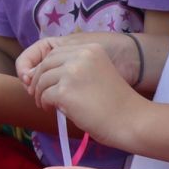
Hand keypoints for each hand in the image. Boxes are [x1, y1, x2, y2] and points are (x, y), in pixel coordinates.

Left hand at [17, 36, 143, 143]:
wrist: (130, 120)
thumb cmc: (115, 102)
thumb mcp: (97, 73)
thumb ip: (75, 68)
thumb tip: (42, 74)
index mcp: (90, 49)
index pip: (56, 52)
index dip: (45, 66)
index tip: (44, 79)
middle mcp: (81, 56)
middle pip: (46, 64)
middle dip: (38, 79)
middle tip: (39, 93)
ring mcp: (72, 73)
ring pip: (42, 80)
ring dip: (40, 93)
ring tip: (46, 103)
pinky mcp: (65, 91)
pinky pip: (44, 95)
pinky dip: (44, 103)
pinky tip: (51, 109)